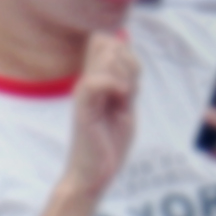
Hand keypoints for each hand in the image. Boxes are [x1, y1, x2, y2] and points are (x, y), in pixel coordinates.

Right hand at [64, 32, 138, 195]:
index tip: (133, 78)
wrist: (94, 174)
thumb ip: (128, 81)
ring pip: (106, 57)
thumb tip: (128, 51)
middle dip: (129, 61)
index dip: (125, 50)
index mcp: (96, 81)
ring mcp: (84, 93)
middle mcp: (88, 81)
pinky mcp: (82, 108)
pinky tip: (121, 98)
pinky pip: (95, 81)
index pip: (104, 41)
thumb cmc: (109, 144)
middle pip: (107, 43)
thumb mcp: (125, 107)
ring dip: (125, 74)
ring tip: (125, 98)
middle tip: (130, 91)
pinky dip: (114, 84)